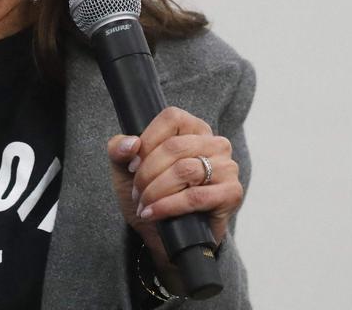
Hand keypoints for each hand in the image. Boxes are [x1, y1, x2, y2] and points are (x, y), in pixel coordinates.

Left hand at [107, 106, 243, 281]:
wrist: (166, 233)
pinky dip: (169, 206)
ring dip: (156, 191)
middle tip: (137, 193)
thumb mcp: (125, 167)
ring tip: (144, 204)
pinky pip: (196, 196)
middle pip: (174, 147)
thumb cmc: (149, 191)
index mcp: (193, 127)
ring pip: (185, 170)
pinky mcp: (232, 193)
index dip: (147, 141)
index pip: (171, 119)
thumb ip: (119, 149)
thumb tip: (131, 144)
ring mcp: (227, 167)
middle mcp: (215, 143)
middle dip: (147, 173)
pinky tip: (154, 213)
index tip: (132, 166)